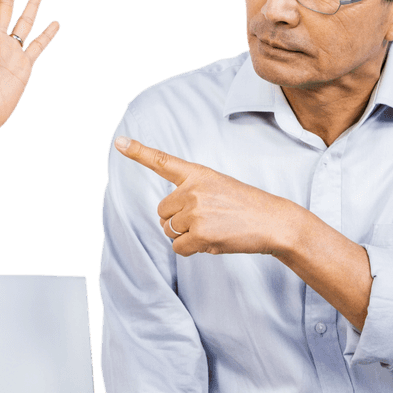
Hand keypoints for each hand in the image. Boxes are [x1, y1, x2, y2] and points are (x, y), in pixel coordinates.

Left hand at [115, 136, 301, 256]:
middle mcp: (192, 189)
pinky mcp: (200, 233)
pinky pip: (179, 248)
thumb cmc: (246, 207)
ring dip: (185, 236)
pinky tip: (213, 241)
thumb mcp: (219, 187)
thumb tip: (168, 221)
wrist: (274, 222)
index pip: (163, 161)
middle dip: (177, 222)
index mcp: (197, 173)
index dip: (138, 152)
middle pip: (162, 212)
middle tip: (206, 221)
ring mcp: (196, 211)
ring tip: (214, 229)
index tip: (119, 142)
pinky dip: (191, 250)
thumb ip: (191, 194)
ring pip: (169, 231)